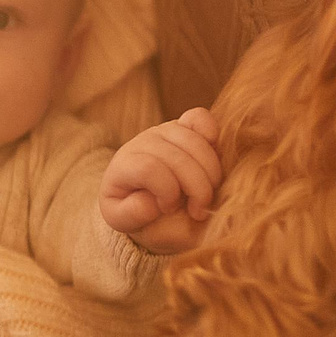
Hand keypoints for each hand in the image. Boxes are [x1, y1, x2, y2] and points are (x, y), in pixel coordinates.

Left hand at [100, 108, 222, 255]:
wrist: (137, 190)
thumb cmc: (133, 206)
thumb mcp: (122, 219)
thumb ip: (130, 214)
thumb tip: (150, 202)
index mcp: (124, 164)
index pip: (149, 169)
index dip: (167, 192)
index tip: (169, 209)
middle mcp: (144, 142)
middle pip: (178, 159)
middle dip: (197, 190)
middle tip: (198, 210)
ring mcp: (164, 130)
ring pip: (195, 143)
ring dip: (211, 174)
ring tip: (207, 195)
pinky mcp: (183, 125)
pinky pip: (200, 117)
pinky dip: (212, 134)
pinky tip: (213, 158)